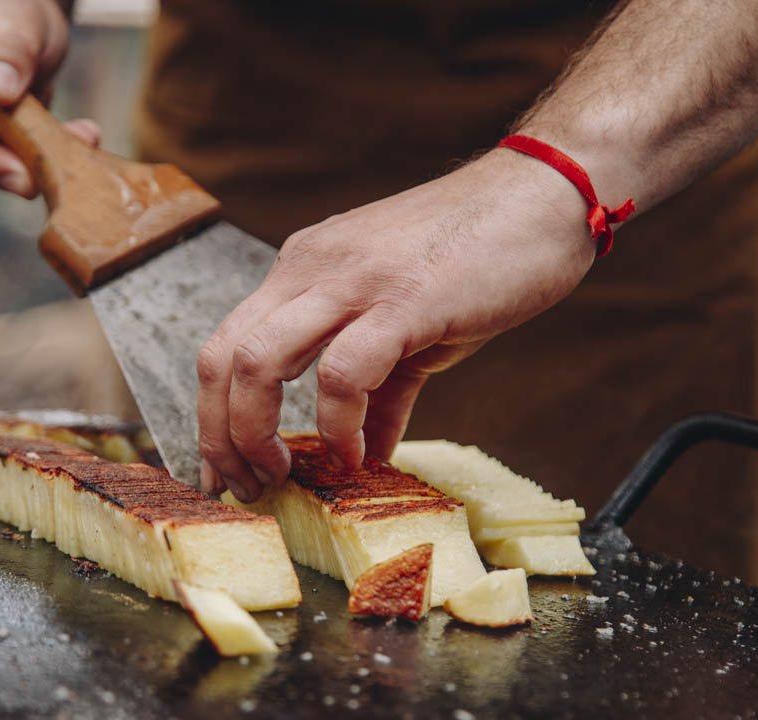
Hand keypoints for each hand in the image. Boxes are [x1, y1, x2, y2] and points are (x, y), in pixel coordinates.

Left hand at [197, 148, 600, 500]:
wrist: (544, 196)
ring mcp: (352, 281)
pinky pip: (342, 373)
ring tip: (285, 476)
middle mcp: (310, 269)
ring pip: (258, 362)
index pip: (224, 344)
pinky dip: (339, 425)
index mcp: (303, 270)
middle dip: (219, 436)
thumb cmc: (480, 257)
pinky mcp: (402, 300)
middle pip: (221, 358)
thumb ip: (379, 389)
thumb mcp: (410, 327)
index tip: (225, 469)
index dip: (213, 415)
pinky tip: (358, 454)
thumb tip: (366, 452)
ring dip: (256, 434)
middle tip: (243, 486)